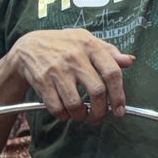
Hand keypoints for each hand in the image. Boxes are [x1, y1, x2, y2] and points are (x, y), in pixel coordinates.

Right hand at [8, 29, 132, 124]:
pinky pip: (57, 108)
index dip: (119, 95)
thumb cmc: (63, 44)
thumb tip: (129, 61)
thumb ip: (109, 51)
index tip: (119, 110)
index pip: (112, 73)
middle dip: (100, 111)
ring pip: (76, 104)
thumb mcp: (86, 40)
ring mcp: (57, 69)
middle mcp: (74, 56)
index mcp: (89, 45)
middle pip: (97, 92)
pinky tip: (65, 111)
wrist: (28, 46)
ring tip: (81, 114)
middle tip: (98, 117)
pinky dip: (63, 115)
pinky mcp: (42, 81)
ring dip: (80, 116)